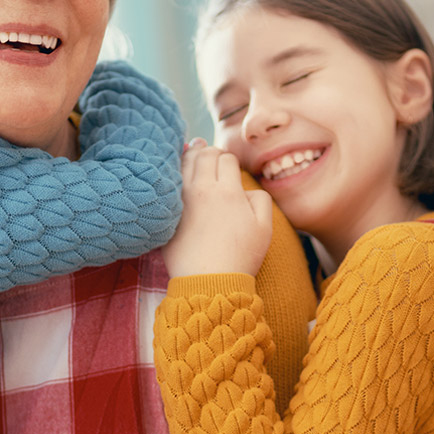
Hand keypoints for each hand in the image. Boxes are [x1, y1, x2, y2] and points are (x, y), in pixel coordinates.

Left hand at [162, 139, 274, 277]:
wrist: (210, 282)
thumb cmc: (241, 256)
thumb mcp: (265, 228)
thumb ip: (260, 199)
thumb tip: (246, 188)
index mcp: (228, 191)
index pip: (226, 158)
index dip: (229, 160)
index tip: (230, 169)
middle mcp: (203, 190)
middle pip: (203, 154)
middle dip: (210, 152)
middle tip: (212, 157)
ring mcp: (182, 201)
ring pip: (183, 164)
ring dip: (190, 156)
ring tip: (194, 155)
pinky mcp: (169, 213)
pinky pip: (168, 183)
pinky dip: (173, 174)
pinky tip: (177, 174)